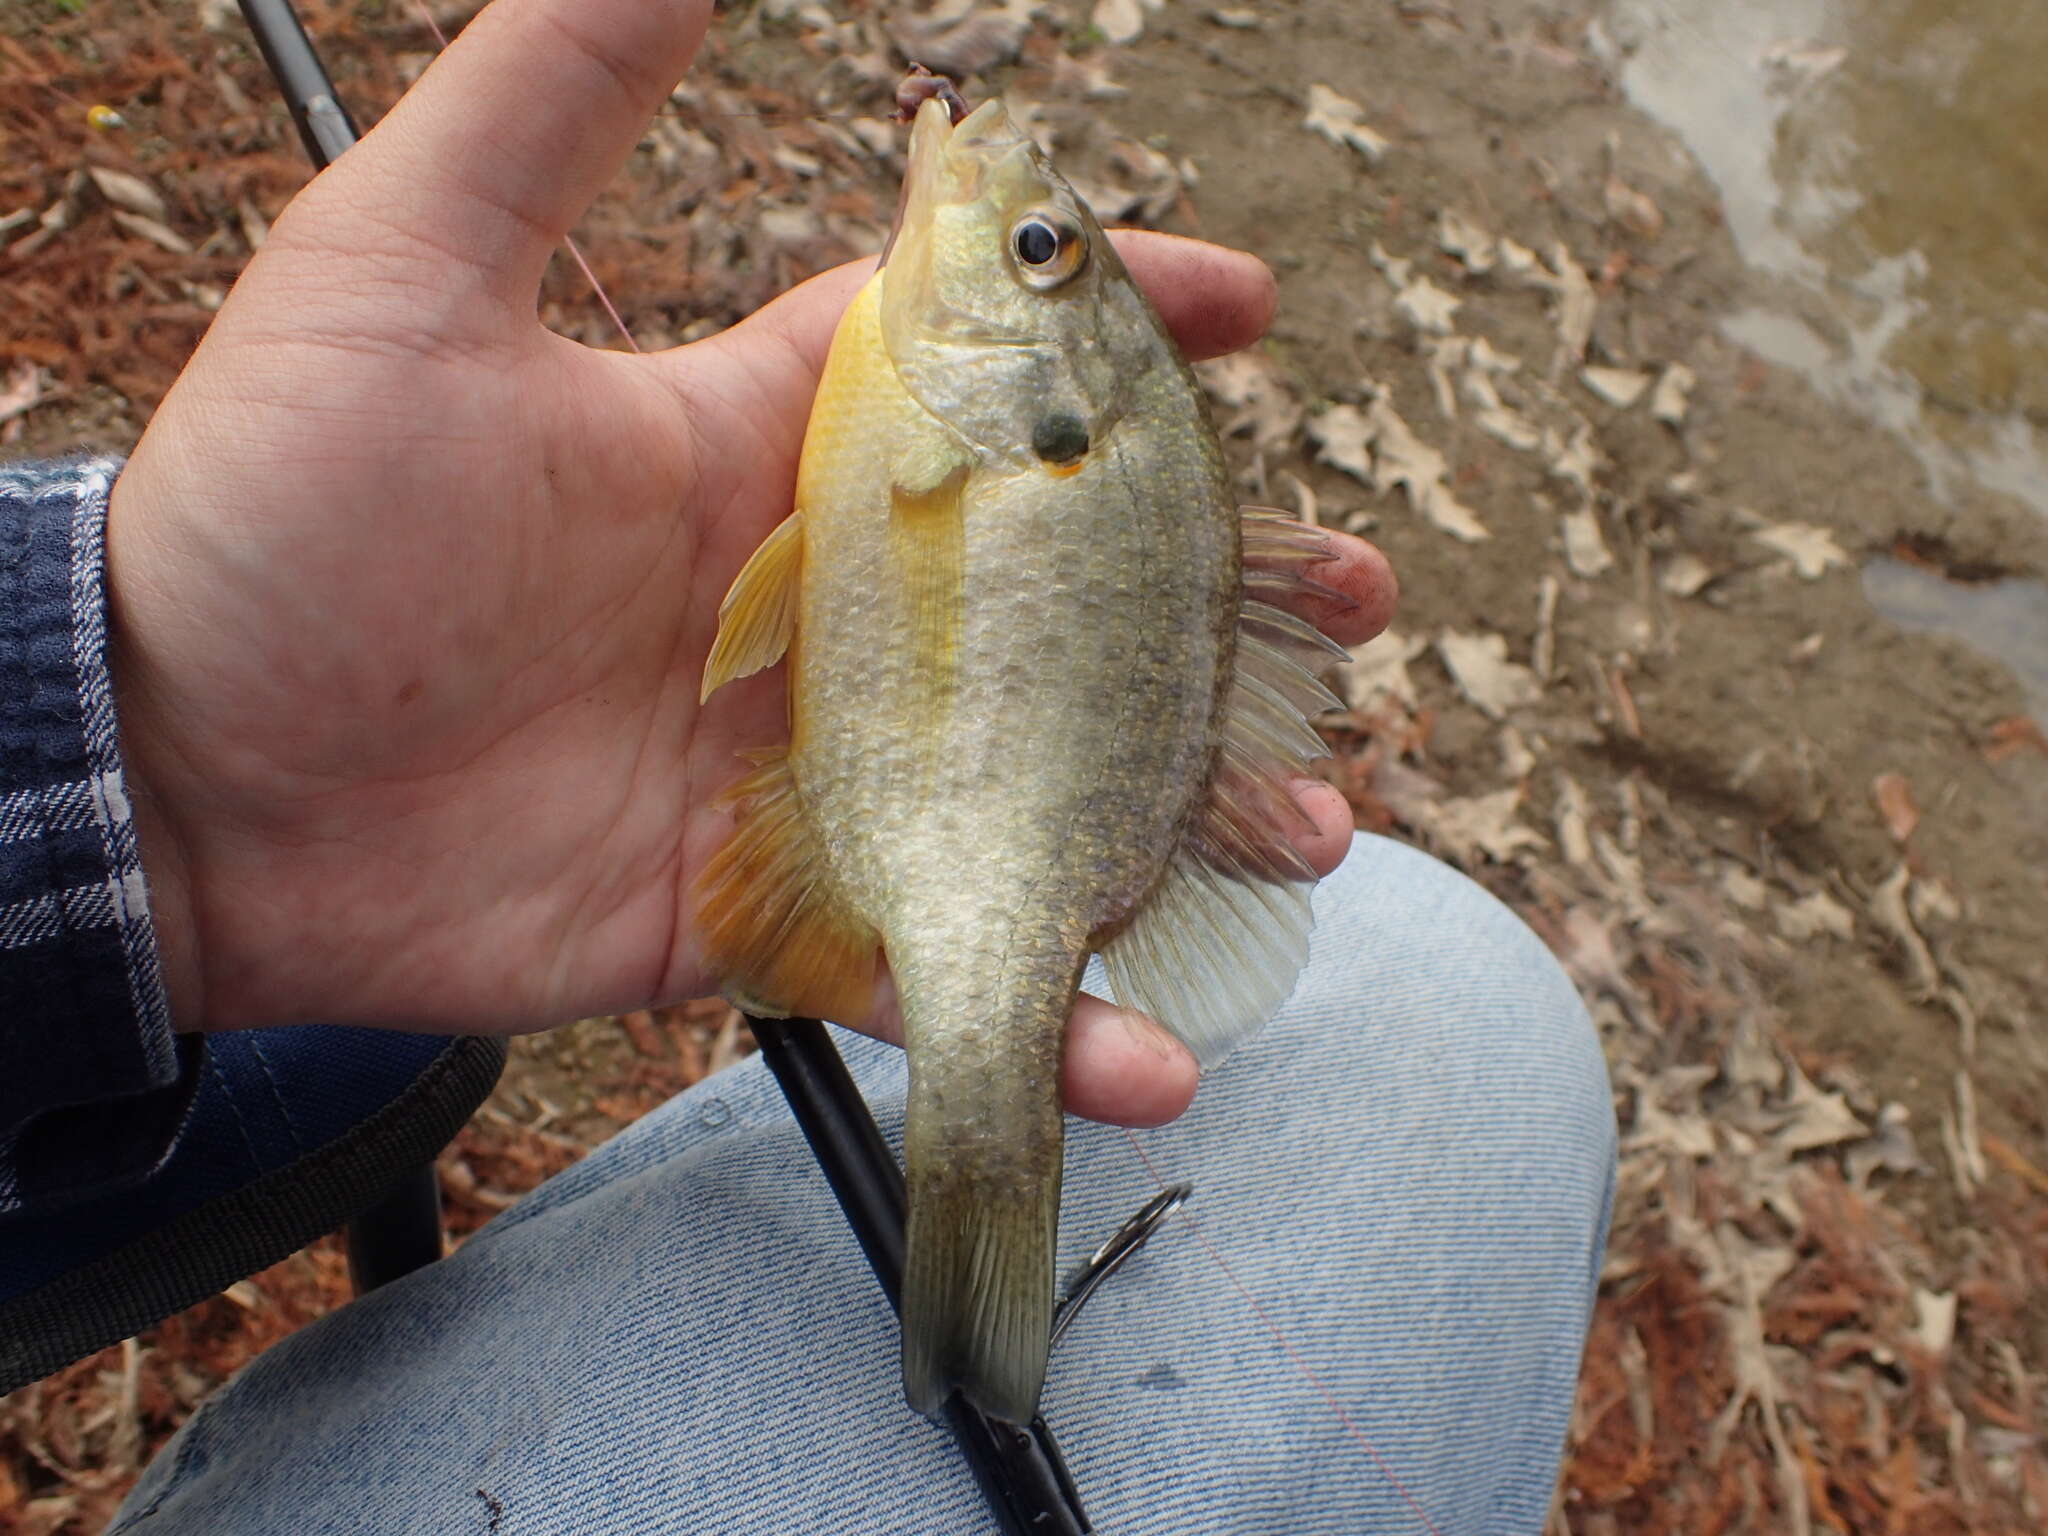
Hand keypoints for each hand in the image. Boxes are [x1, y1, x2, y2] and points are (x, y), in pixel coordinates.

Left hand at [107, 0, 1396, 1126]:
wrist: (180, 773)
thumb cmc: (281, 512)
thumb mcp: (408, 267)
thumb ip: (554, 94)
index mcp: (759, 444)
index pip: (985, 372)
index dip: (1121, 328)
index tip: (1247, 305)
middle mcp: (812, 603)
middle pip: (1063, 591)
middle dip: (1218, 591)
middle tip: (1349, 597)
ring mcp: (797, 768)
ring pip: (1038, 780)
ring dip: (1186, 808)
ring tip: (1309, 817)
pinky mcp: (755, 913)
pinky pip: (929, 961)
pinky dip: (1044, 1013)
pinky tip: (1149, 1047)